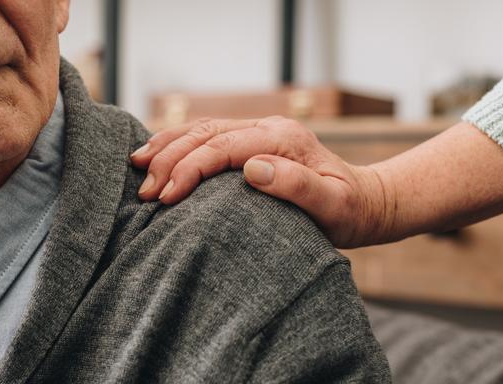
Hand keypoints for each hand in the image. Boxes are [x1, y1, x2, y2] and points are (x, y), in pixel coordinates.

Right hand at [130, 116, 389, 247]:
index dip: (190, 168)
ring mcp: (258, 131)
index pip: (223, 146)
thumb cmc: (349, 212)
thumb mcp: (333, 206)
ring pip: (201, 129)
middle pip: (205, 133)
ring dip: (167, 147)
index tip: (167, 196)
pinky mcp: (251, 141)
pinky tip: (157, 154)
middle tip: (145, 191)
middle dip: (169, 159)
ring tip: (137, 165)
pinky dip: (178, 144)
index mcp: (283, 139)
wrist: (366, 202)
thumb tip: (252, 169)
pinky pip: (207, 135)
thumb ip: (296, 186)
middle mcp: (268, 128)